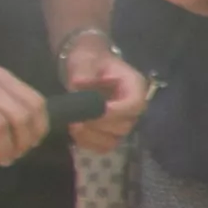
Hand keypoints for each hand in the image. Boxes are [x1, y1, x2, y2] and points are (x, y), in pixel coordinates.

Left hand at [61, 37, 153, 159]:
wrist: (87, 68)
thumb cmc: (90, 63)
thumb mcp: (86, 61)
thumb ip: (84, 72)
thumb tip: (79, 83)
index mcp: (135, 86)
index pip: (135, 104)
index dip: (116, 111)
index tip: (93, 111)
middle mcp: (133, 107)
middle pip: (124, 126)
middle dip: (98, 125)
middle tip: (76, 119)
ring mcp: (123, 122)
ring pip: (113, 140)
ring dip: (91, 136)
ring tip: (73, 125)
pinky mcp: (111, 133)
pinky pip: (103, 146)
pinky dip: (88, 143)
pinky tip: (75, 132)